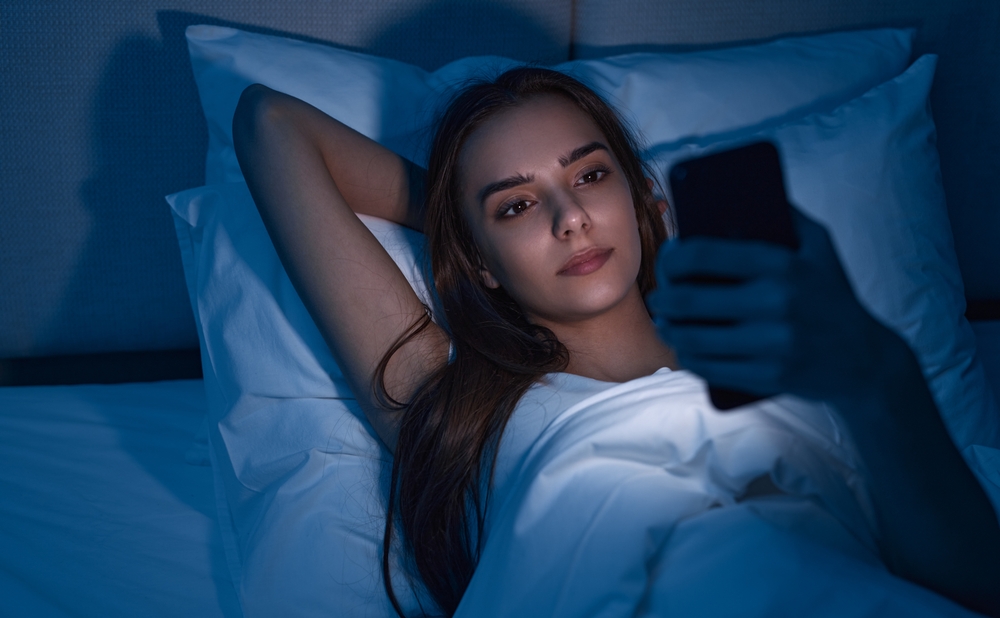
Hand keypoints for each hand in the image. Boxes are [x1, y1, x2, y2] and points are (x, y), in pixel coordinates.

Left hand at [647, 208, 891, 404]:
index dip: (672, 256)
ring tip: (666, 321)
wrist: (865, 360)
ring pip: (692, 337)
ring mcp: (771, 344)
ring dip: (669, 329)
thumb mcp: (819, 245)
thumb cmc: (832, 295)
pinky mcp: (767, 376)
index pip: (703, 254)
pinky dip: (687, 356)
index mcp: (782, 264)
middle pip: (688, 299)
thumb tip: (734, 187)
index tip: (669, 258)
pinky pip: (708, 367)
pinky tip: (683, 346)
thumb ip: (782, 213)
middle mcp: (775, 303)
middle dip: (664, 297)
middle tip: (661, 296)